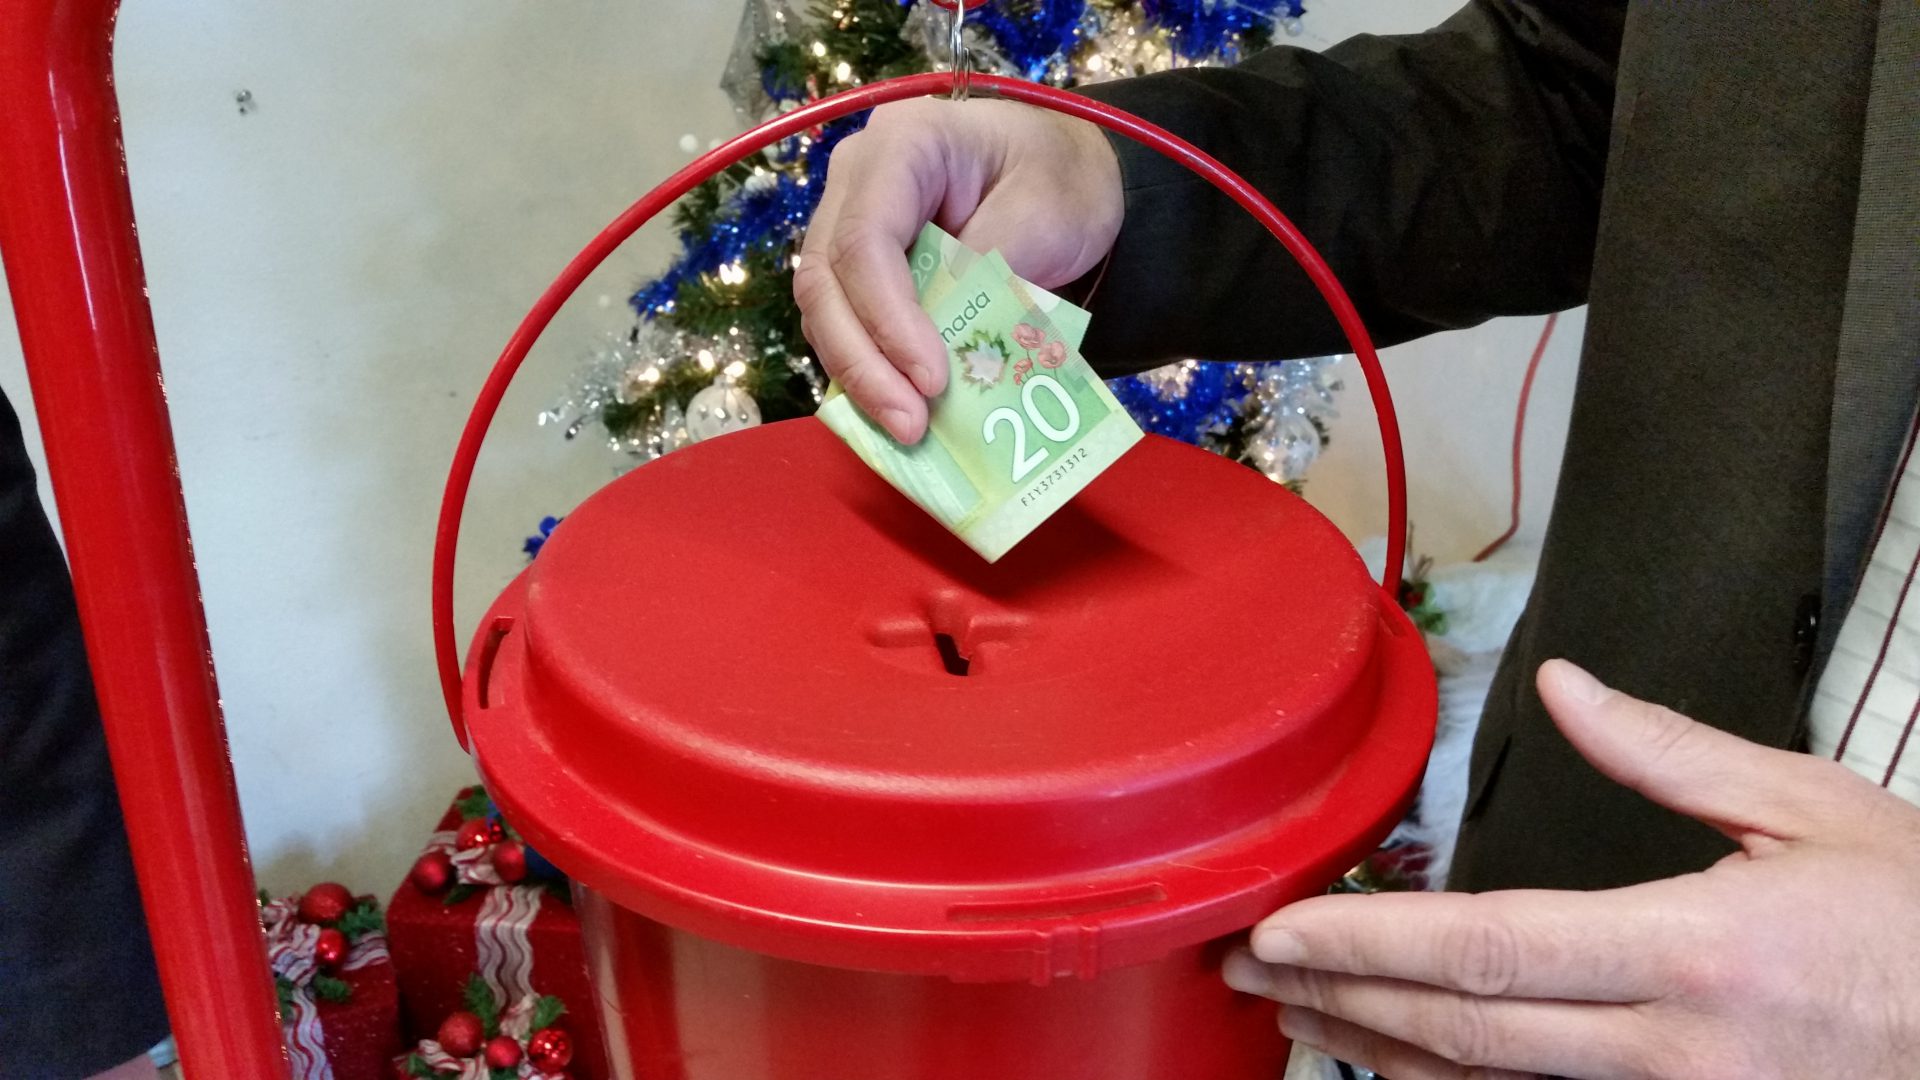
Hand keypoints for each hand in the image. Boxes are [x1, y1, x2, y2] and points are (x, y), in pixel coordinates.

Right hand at [795, 98, 1122, 442]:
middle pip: (826, 280)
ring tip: (909, 429)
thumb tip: (946, 348)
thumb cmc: (1061, 177)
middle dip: (862, 361)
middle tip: (910, 425)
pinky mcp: (858, 266)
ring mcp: (848, 220)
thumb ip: (991, 272)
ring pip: (824, 309)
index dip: (888, 319)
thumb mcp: (1046, 214)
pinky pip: (846, 322)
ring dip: (860, 375)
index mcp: (902, 143)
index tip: (932, 381)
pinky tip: (900, 411)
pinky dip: (869, 369)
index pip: (865, 240)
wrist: (1066, 170)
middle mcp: (856, 179)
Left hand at [1224, 659, 1919, 1078]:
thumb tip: (1562, 687)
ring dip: (1380, 1048)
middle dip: (1341, 996)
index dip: (1370, 940)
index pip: (1490, 946)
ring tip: (1296, 1012)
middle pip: (1464, 1028)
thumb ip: (1668, 752)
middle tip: (1249, 966)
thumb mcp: (1813, 810)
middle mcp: (1675, 1049)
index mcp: (1695, 949)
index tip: (1284, 926)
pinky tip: (1402, 1059)